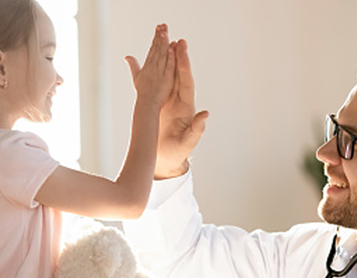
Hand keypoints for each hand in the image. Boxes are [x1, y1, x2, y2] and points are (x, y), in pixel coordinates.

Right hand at [125, 24, 175, 109]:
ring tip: (165, 31)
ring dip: (164, 43)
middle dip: (160, 36)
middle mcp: (153, 67)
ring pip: (162, 55)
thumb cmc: (142, 93)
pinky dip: (169, 57)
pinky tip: (171, 48)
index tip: (158, 28)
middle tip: (162, 24)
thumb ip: (133, 65)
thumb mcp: (136, 77)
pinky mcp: (166, 79)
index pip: (153, 49)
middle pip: (157, 49)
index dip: (156, 38)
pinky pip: (169, 66)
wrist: (146, 105)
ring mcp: (160, 72)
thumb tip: (127, 56)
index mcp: (147, 66)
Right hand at [156, 39, 208, 178]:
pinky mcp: (158, 104)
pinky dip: (154, 72)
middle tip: (178, 40)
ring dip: (168, 61)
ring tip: (167, 43)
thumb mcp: (188, 142)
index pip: (186, 83)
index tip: (182, 52)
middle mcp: (179, 101)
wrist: (166, 159)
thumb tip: (205, 114)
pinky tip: (150, 60)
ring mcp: (169, 101)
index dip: (184, 67)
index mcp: (186, 107)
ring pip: (169, 77)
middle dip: (178, 58)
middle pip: (179, 75)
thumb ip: (197, 129)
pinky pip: (157, 85)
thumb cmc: (179, 152)